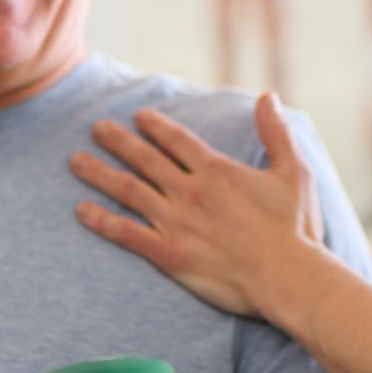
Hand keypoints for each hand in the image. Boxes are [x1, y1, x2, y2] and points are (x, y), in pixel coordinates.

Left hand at [70, 92, 322, 318]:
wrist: (288, 277)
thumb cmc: (295, 228)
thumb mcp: (294, 172)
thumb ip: (276, 132)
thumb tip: (268, 96)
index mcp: (217, 170)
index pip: (176, 139)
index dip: (154, 125)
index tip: (138, 117)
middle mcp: (190, 191)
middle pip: (144, 159)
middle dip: (117, 140)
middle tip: (95, 128)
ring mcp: (176, 222)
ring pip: (128, 191)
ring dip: (99, 173)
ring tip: (76, 161)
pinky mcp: (169, 254)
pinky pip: (127, 233)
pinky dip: (101, 221)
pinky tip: (81, 211)